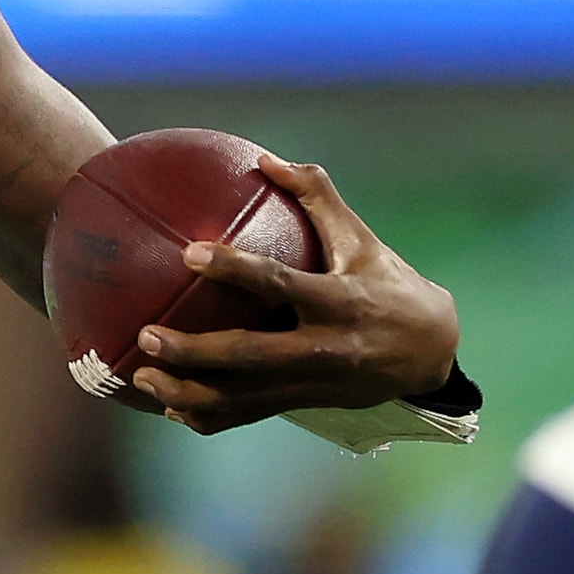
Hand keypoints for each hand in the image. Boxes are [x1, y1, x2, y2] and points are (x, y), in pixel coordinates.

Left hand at [127, 154, 459, 434]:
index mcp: (340, 302)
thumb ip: (316, 197)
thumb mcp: (362, 239)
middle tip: (146, 335)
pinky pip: (249, 415)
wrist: (434, 352)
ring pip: (243, 397)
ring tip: (139, 375)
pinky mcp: (305, 403)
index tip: (190, 253)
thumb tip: (263, 158)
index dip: (235, 269)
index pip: (280, 284)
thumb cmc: (389, 284)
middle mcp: (326, 349)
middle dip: (195, 351)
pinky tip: (167, 406)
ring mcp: (314, 383)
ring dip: (188, 392)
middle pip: (251, 355)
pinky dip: (208, 416)